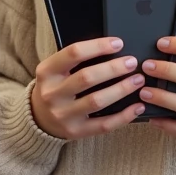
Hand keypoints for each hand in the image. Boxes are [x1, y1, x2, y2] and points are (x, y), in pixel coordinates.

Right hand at [29, 37, 145, 139]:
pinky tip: (137, 106)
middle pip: (87, 77)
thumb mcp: (55, 69)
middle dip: (113, 68)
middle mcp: (53, 94)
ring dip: (121, 89)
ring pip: (97, 101)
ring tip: (138, 80)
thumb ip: (76, 60)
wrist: (37, 119)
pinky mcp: (76, 131)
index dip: (98, 46)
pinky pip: (104, 125)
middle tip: (132, 62)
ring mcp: (64, 115)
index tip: (118, 43)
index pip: (73, 53)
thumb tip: (113, 48)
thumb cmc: (54, 87)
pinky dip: (123, 116)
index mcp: (47, 72)